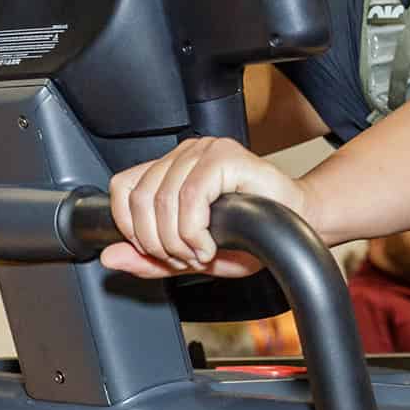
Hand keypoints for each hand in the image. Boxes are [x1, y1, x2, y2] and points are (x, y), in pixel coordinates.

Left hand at [102, 137, 308, 278]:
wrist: (299, 225)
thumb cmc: (253, 235)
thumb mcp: (191, 254)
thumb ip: (150, 257)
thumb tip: (110, 257)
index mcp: (173, 167)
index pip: (123, 188)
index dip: (130, 226)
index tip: (155, 251)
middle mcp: (186, 153)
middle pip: (142, 198)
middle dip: (158, 243)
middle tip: (184, 259)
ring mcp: (206, 150)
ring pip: (164, 201)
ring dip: (178, 242)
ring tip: (200, 254)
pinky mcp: (226, 156)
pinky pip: (191, 198)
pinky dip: (194, 232)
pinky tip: (210, 245)